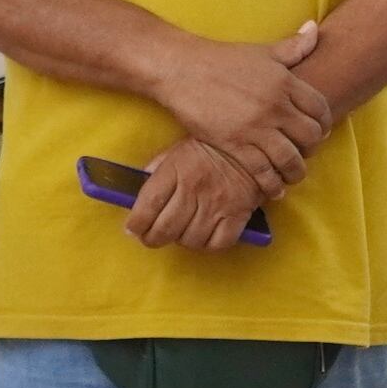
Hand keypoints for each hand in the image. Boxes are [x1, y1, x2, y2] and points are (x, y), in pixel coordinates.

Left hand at [130, 139, 266, 249]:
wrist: (254, 142)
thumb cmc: (211, 146)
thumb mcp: (178, 149)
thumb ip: (158, 170)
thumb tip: (139, 195)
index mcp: (176, 169)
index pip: (148, 206)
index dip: (136, 224)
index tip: (133, 229)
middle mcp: (194, 189)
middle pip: (165, 229)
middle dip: (152, 239)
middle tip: (151, 238)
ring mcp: (217, 204)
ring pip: (190, 240)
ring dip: (181, 240)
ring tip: (180, 232)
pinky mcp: (238, 215)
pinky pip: (217, 244)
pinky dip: (207, 245)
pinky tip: (203, 235)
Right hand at [152, 24, 328, 194]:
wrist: (182, 70)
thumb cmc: (222, 59)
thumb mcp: (262, 51)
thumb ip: (293, 46)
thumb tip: (314, 29)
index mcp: (285, 81)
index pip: (320, 108)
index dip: (324, 123)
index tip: (318, 130)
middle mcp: (275, 106)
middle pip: (311, 136)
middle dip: (312, 148)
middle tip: (304, 152)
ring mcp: (256, 127)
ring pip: (291, 159)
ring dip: (296, 172)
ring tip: (292, 174)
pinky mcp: (235, 145)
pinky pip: (263, 172)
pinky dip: (273, 184)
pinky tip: (275, 188)